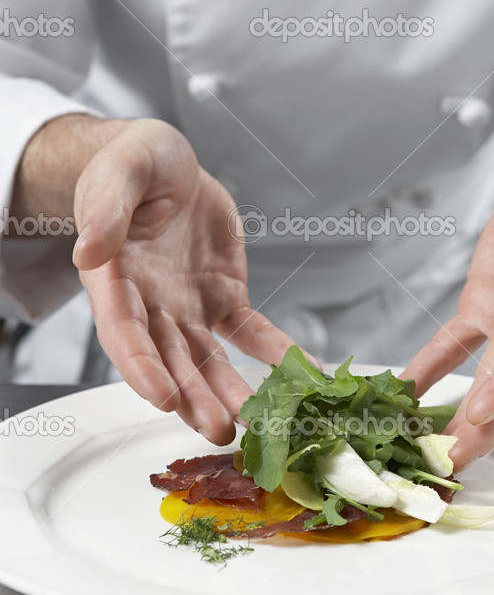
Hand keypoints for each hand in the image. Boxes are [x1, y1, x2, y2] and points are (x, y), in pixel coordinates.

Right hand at [72, 119, 306, 443]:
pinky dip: (275, 354)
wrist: (166, 165)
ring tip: (253, 427)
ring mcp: (187, 309)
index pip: (123, 331)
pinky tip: (302, 374)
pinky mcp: (224, 299)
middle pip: (168, 360)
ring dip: (228, 393)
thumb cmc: (132, 165)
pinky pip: (251, 333)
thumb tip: (89, 250)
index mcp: (115, 279)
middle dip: (191, 397)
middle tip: (217, 429)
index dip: (140, 366)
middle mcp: (149, 306)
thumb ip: (106, 210)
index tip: (161, 397)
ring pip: (207, 360)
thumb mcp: (120, 172)